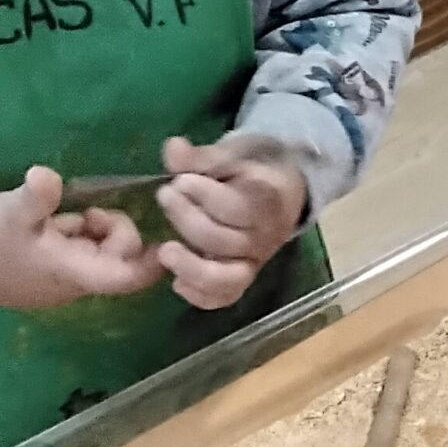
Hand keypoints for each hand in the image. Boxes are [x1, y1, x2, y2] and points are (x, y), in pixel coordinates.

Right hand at [0, 166, 161, 308]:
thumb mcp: (8, 212)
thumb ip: (34, 197)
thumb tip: (47, 176)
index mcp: (71, 272)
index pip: (126, 277)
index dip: (152, 261)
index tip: (164, 234)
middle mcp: (72, 283)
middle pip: (120, 262)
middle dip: (117, 232)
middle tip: (90, 211)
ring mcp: (61, 278)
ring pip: (100, 254)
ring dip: (96, 231)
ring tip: (69, 215)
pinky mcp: (49, 270)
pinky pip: (80, 252)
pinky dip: (78, 234)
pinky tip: (55, 221)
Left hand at [155, 134, 308, 310]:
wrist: (283, 190)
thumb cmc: (253, 169)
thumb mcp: (233, 153)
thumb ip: (202, 157)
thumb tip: (172, 149)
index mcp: (269, 201)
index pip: (236, 208)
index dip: (203, 195)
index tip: (179, 180)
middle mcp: (265, 237)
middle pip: (223, 241)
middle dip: (187, 219)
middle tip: (165, 195)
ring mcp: (254, 262)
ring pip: (227, 278)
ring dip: (191, 267)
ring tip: (164, 250)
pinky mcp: (242, 279)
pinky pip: (225, 298)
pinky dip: (200, 296)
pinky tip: (176, 281)